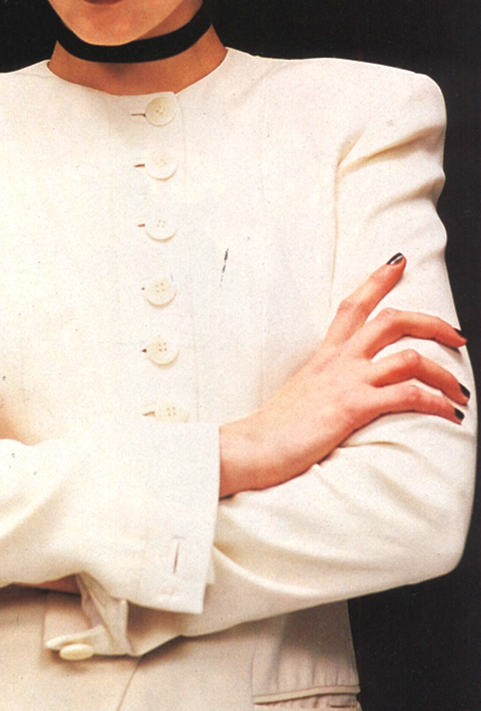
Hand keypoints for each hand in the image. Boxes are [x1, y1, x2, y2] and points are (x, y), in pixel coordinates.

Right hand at [219, 255, 468, 497]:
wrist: (251, 447)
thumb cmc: (272, 429)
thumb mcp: (300, 394)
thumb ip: (322, 384)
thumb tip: (334, 391)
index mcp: (324, 355)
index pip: (352, 305)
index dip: (377, 280)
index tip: (398, 263)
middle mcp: (338, 361)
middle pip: (392, 321)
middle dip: (432, 323)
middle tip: (457, 336)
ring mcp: (346, 381)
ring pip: (409, 358)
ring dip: (444, 373)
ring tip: (460, 391)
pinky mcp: (353, 406)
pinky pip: (408, 395)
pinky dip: (437, 403)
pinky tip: (450, 414)